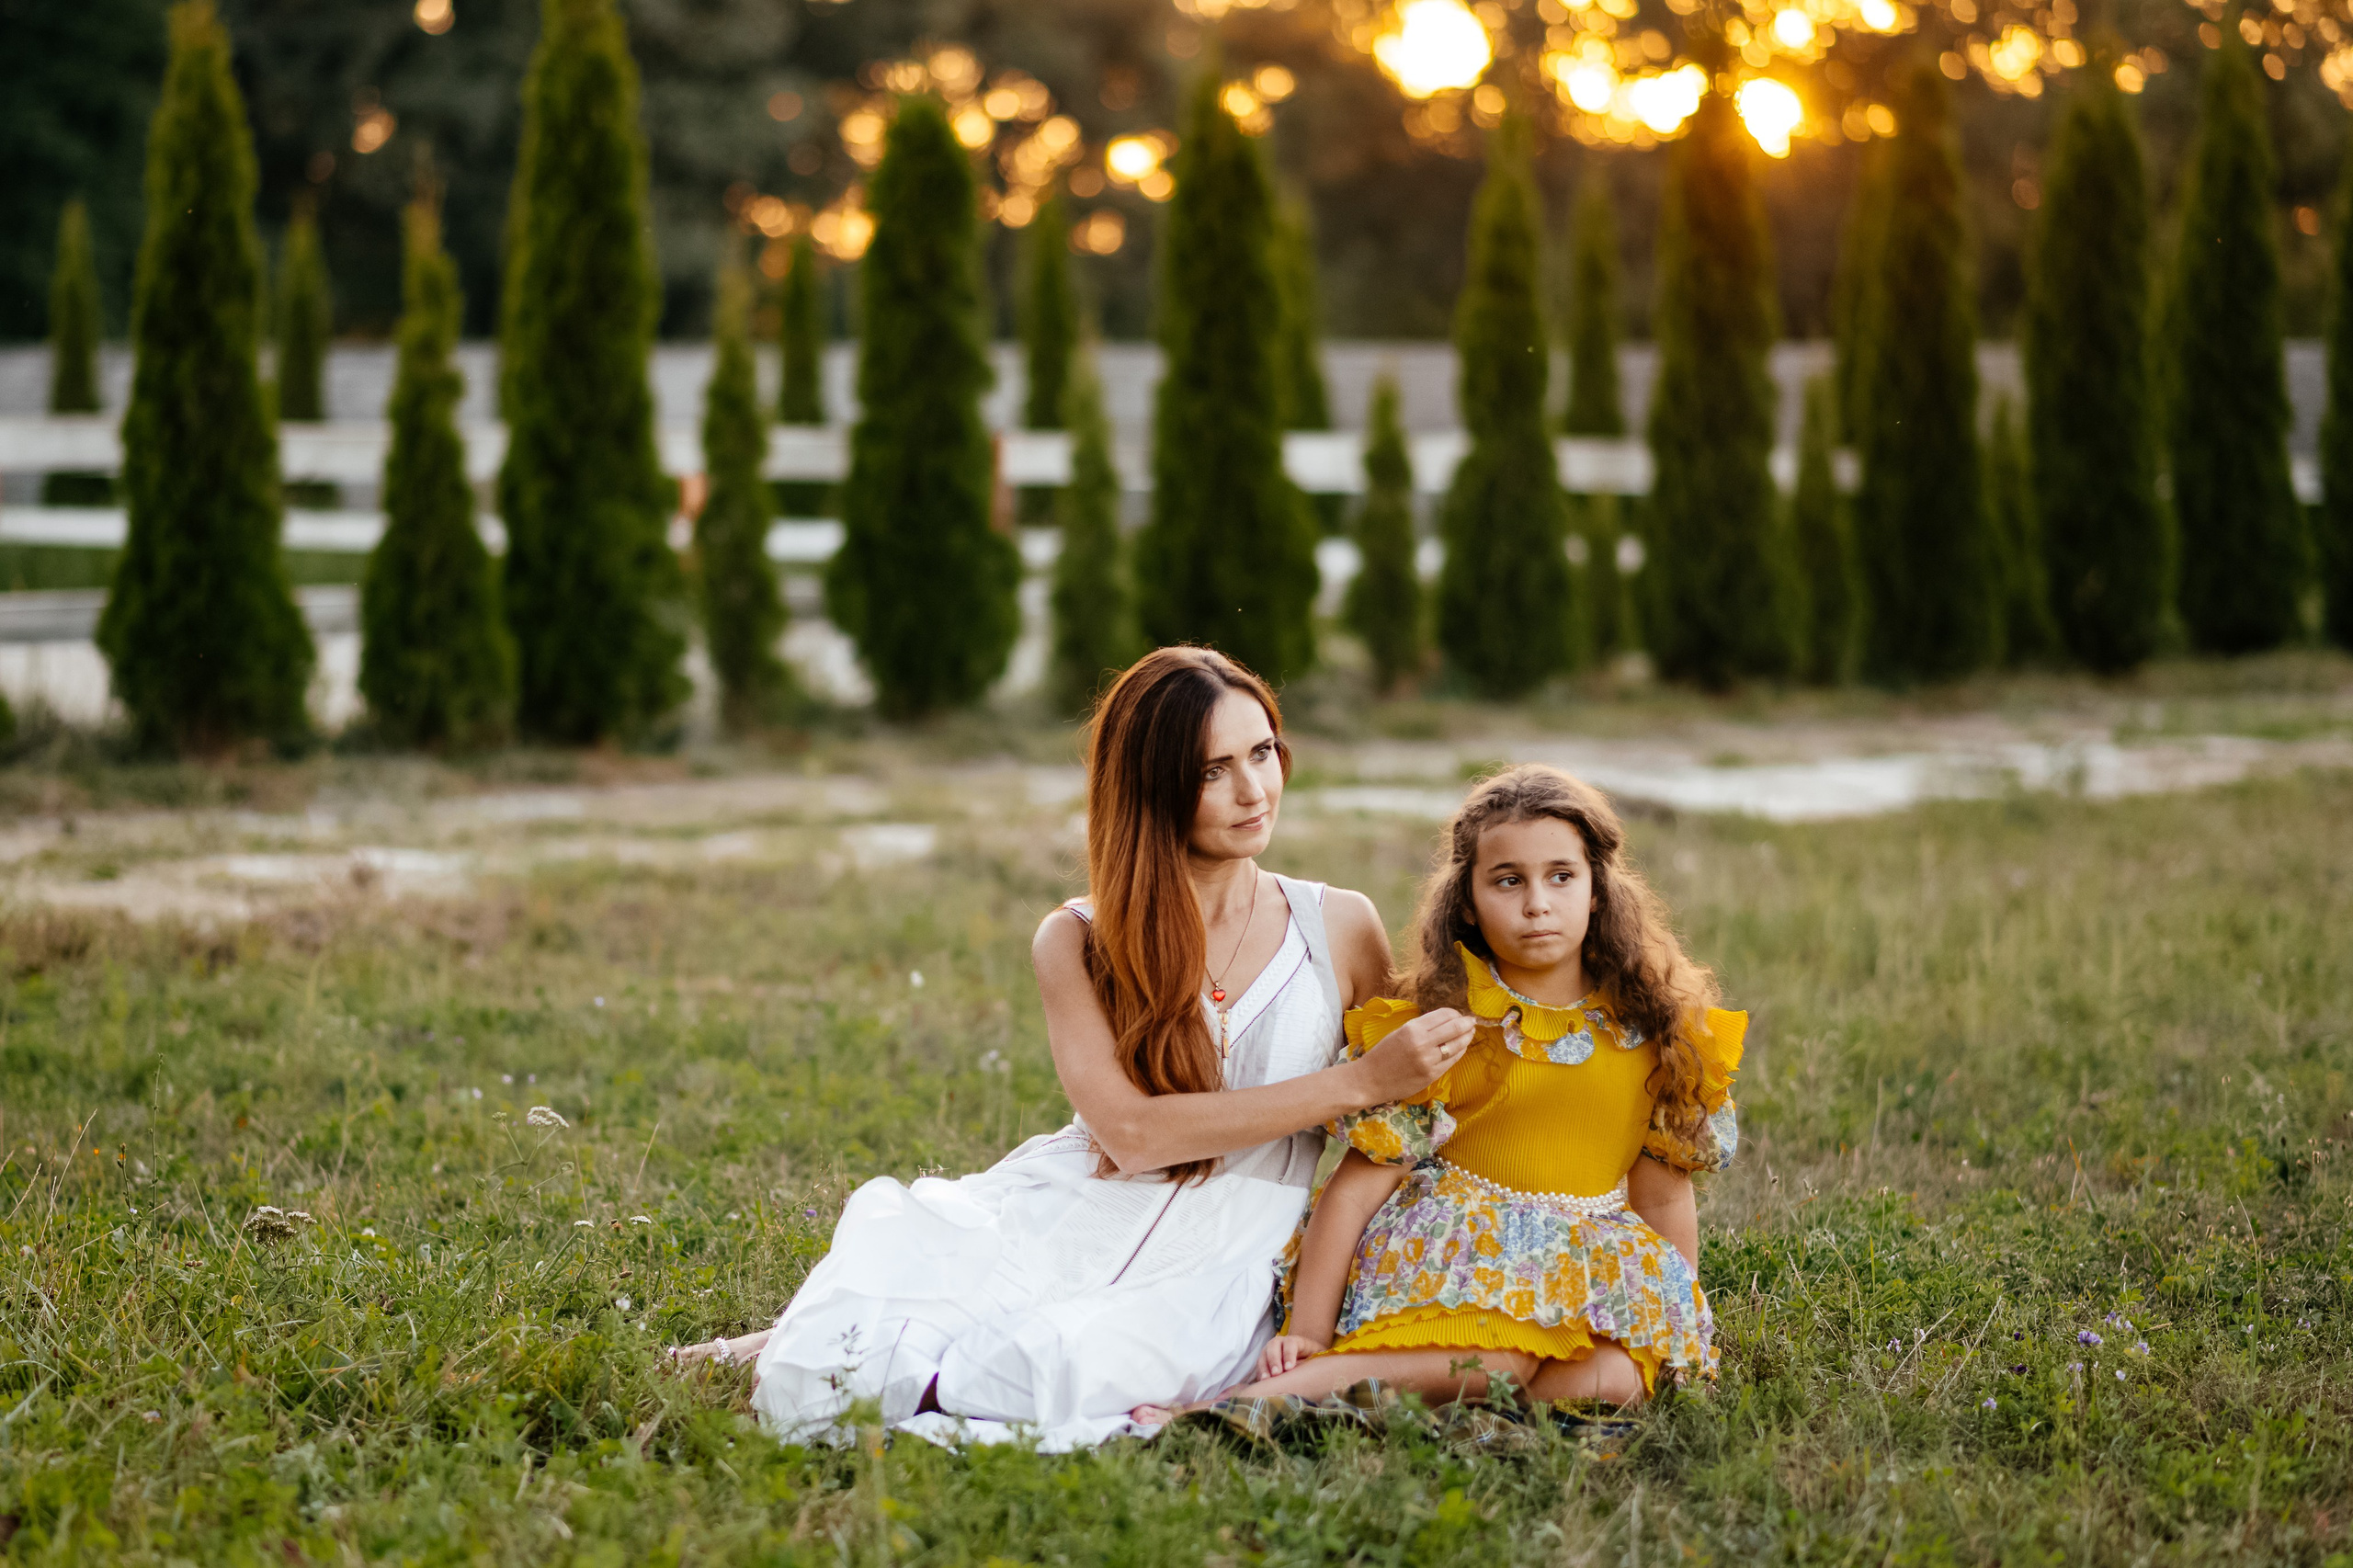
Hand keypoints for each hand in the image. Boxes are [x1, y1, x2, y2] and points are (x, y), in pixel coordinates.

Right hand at [1256, 1334, 1327, 1379]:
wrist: (1305, 1355)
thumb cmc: (1313, 1357)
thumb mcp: (1319, 1356)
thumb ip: (1318, 1359)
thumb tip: (1321, 1371)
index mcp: (1295, 1341)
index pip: (1290, 1343)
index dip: (1289, 1354)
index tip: (1289, 1367)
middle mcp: (1280, 1343)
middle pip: (1273, 1346)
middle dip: (1274, 1360)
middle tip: (1277, 1373)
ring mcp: (1270, 1351)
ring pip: (1263, 1355)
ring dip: (1264, 1367)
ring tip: (1265, 1380)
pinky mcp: (1264, 1361)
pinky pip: (1259, 1366)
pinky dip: (1259, 1373)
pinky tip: (1261, 1383)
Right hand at [1351, 1007, 1474, 1103]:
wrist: (1370, 1080)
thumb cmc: (1382, 1054)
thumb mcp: (1399, 1032)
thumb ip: (1421, 1027)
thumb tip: (1445, 1021)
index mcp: (1412, 1028)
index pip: (1443, 1015)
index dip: (1455, 1013)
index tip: (1459, 1014)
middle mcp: (1422, 1043)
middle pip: (1454, 1028)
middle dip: (1466, 1023)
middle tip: (1472, 1021)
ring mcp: (1428, 1061)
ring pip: (1457, 1045)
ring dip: (1466, 1037)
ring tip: (1470, 1033)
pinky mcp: (1432, 1075)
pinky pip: (1452, 1061)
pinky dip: (1459, 1052)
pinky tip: (1461, 1048)